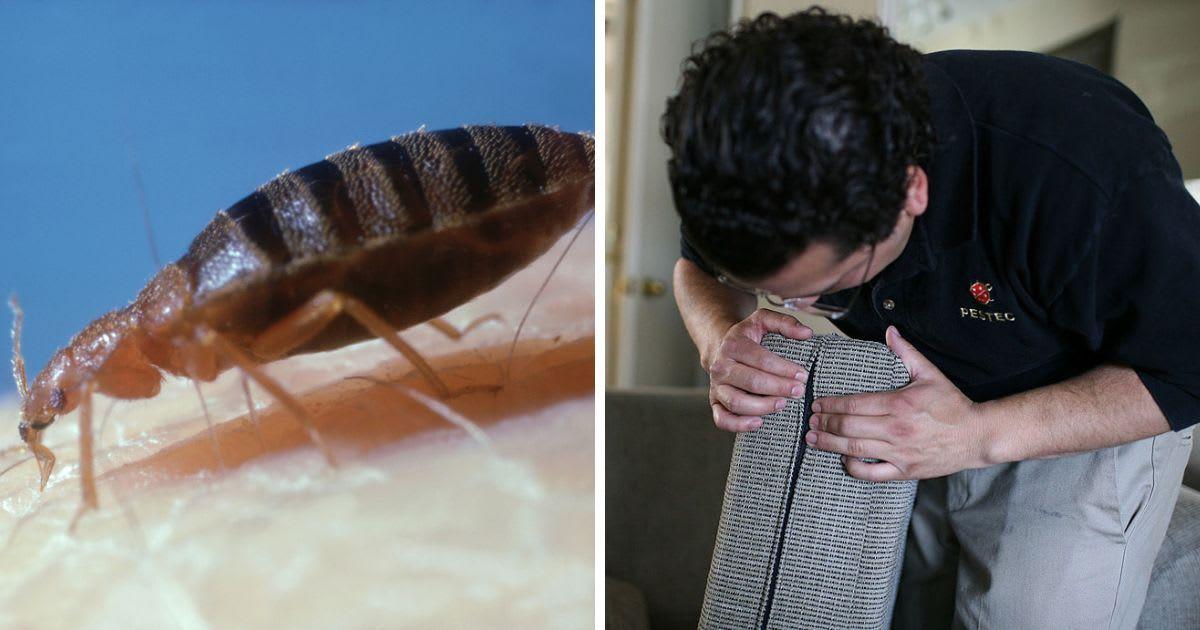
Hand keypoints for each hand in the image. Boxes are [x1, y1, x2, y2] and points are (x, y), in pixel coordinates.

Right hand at [705, 308, 811, 431]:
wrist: (719, 347)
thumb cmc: (746, 337)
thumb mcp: (762, 320)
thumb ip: (785, 322)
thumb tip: (807, 333)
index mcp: (733, 346)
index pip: (761, 360)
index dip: (784, 369)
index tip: (802, 375)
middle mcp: (721, 367)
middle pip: (751, 382)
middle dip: (779, 388)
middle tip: (798, 391)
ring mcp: (716, 386)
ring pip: (737, 402)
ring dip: (763, 406)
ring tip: (782, 404)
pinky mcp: (715, 402)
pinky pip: (722, 419)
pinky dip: (739, 425)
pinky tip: (758, 422)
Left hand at [805, 326, 991, 479]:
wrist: (977, 436)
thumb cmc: (952, 404)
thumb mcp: (930, 374)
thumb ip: (906, 353)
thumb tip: (889, 331)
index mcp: (899, 404)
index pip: (854, 404)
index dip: (831, 405)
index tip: (816, 403)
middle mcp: (896, 429)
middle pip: (848, 427)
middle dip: (824, 423)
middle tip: (810, 420)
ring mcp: (899, 452)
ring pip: (854, 450)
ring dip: (829, 444)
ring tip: (812, 438)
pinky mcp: (904, 470)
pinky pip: (871, 473)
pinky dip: (853, 467)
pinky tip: (842, 458)